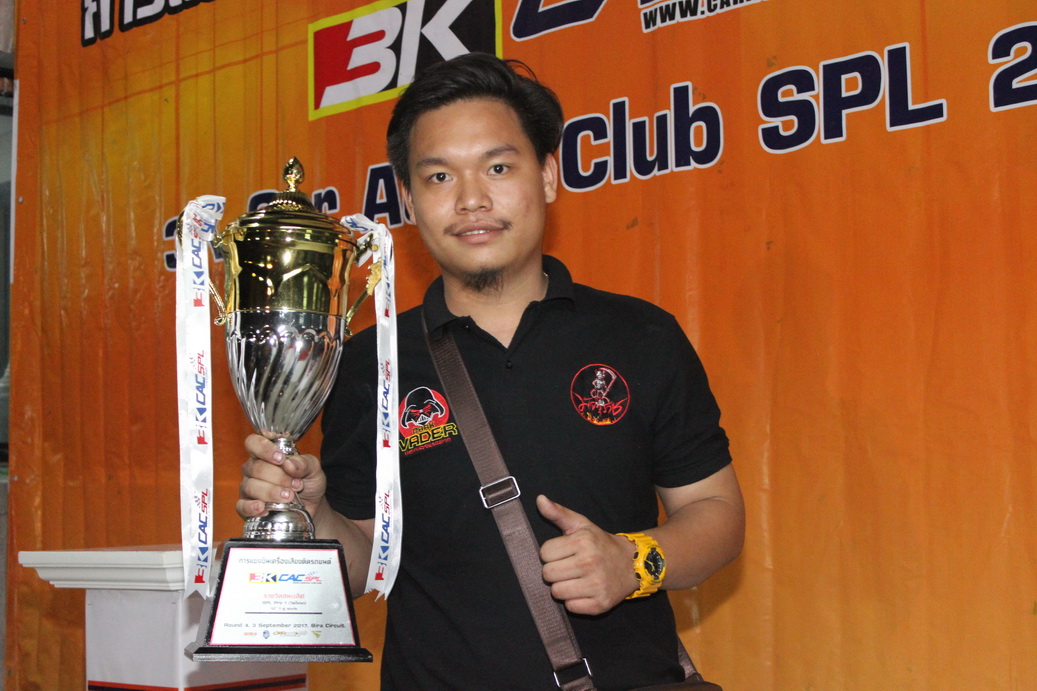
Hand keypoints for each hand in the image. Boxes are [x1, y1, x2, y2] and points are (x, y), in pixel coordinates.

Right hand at [236, 435, 327, 519]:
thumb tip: (288, 464)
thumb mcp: (313, 468)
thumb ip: (303, 463)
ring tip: (289, 497)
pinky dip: (251, 508)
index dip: (264, 449)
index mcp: (266, 453)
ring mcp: (249, 487)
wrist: (312, 505)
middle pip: (255, 468)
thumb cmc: (308, 481)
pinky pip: (242, 506)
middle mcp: (254, 469)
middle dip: (278, 477)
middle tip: (296, 484)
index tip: (281, 458)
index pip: (253, 443)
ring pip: (250, 486)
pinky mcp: (247, 507)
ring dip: (270, 492)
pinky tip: (263, 509)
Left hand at [537, 495, 638, 614]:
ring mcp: (596, 585)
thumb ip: (558, 512)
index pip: (544, 553)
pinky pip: (571, 607)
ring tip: (576, 579)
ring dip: (563, 587)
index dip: (552, 553)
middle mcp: (590, 562)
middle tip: (569, 567)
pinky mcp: (600, 604)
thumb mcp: (582, 525)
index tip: (565, 552)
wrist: (633, 564)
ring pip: (557, 593)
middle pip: (548, 574)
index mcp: (583, 541)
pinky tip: (584, 591)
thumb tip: (539, 499)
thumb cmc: (600, 543)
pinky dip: (575, 601)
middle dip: (555, 571)